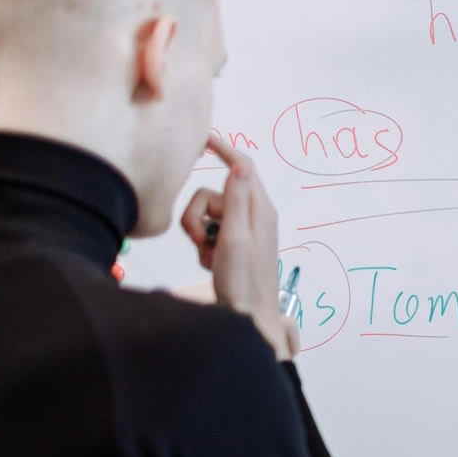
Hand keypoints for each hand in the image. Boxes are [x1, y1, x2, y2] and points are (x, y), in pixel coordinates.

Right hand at [179, 133, 292, 361]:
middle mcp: (255, 216)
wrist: (248, 317)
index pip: (242, 167)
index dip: (224, 150)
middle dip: (198, 214)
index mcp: (260, 210)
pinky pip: (210, 233)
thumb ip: (236, 200)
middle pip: (213, 194)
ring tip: (209, 256)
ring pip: (207, 214)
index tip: (204, 139)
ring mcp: (244, 231)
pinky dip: (205, 246)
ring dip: (200, 234)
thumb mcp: (236, 237)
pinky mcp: (235, 245)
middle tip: (201, 240)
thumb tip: (240, 163)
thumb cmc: (243, 282)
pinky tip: (213, 263)